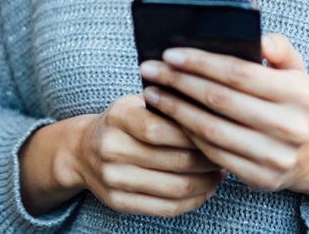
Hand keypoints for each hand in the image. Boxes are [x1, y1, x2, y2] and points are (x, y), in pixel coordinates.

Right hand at [19, 94, 222, 217]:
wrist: (81, 151)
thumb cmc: (122, 122)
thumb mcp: (136, 101)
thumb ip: (168, 100)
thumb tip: (213, 105)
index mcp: (118, 116)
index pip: (161, 128)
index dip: (194, 134)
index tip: (216, 132)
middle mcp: (111, 148)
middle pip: (174, 160)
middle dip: (208, 159)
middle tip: (226, 154)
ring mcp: (113, 179)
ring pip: (175, 188)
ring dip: (206, 183)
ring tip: (220, 173)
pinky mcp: (118, 202)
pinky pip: (165, 208)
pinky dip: (192, 201)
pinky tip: (205, 190)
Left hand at [139, 34, 308, 223]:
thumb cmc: (290, 101)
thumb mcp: (294, 70)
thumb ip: (279, 47)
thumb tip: (259, 39)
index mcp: (297, 93)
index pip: (239, 73)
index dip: (201, 62)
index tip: (169, 53)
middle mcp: (289, 126)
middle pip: (220, 100)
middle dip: (180, 82)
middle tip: (151, 69)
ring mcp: (275, 156)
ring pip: (212, 130)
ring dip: (176, 110)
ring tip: (153, 92)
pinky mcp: (261, 178)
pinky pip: (213, 154)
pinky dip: (187, 134)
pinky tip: (171, 118)